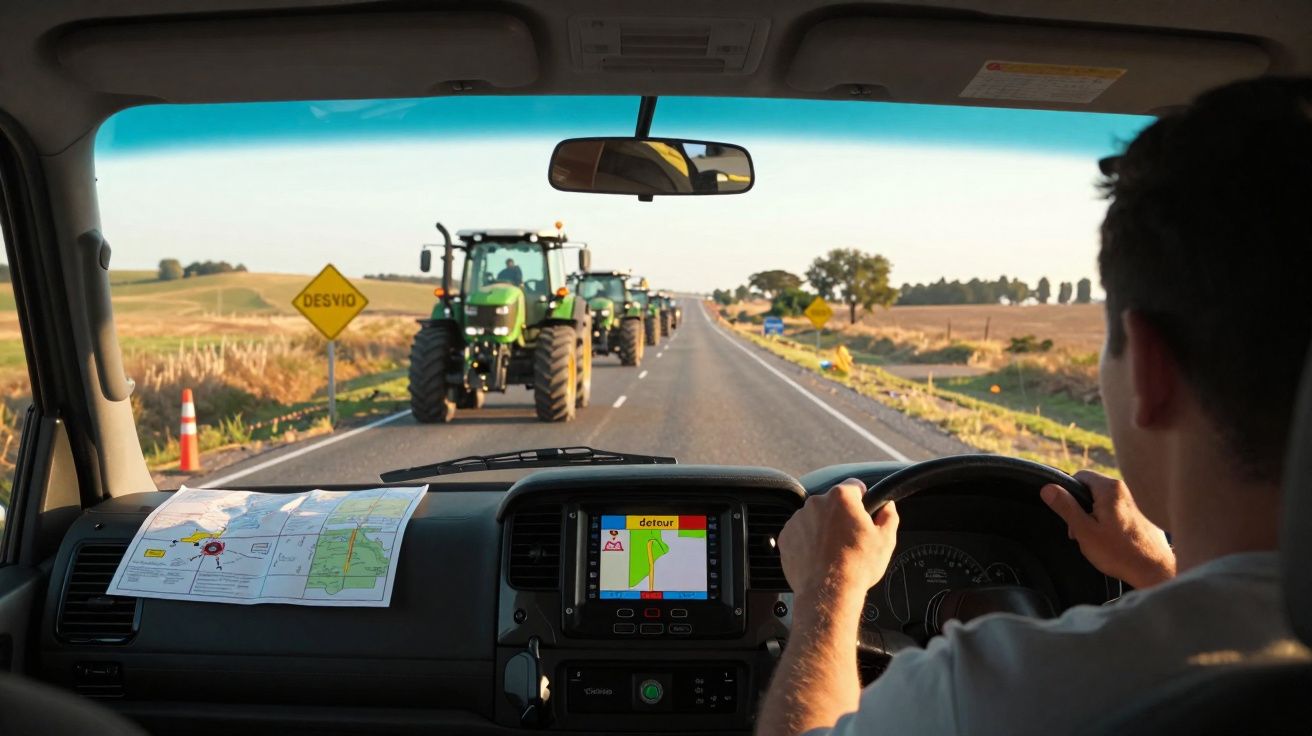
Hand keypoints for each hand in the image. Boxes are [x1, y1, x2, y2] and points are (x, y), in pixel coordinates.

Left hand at [778, 478, 898, 603]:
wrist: (828, 592)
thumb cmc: (856, 567)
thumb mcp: (885, 540)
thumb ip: (889, 516)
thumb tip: (888, 507)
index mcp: (841, 498)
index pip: (854, 486)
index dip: (861, 496)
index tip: (863, 506)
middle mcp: (816, 503)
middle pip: (832, 502)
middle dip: (840, 515)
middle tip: (849, 536)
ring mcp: (798, 519)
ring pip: (814, 517)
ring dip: (822, 527)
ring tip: (833, 550)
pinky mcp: (786, 536)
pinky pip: (799, 532)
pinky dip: (807, 540)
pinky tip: (818, 556)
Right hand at [1041, 470, 1175, 589]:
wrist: (1155, 570)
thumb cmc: (1119, 552)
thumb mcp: (1084, 530)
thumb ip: (1065, 507)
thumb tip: (1047, 488)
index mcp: (1110, 488)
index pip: (1080, 476)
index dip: (1069, 494)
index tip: (1070, 516)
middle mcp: (1125, 489)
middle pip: (1093, 489)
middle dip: (1082, 509)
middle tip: (1081, 532)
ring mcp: (1136, 502)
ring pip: (1105, 502)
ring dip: (1095, 517)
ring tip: (1097, 540)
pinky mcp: (1143, 514)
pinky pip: (1118, 511)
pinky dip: (1110, 522)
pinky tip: (1113, 542)